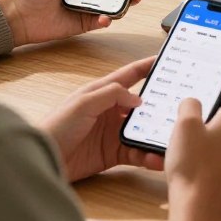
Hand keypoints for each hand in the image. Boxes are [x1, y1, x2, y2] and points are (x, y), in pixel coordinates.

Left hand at [40, 57, 163, 181]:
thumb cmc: (55, 127)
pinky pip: (136, 153)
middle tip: (179, 108)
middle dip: (160, 106)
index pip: (130, 75)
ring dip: (156, 135)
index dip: (147, 66)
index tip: (165, 60)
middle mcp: (110, 111)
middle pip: (142, 105)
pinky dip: (148, 156)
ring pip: (142, 130)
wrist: (42, 160)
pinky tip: (155, 159)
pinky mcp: (113, 154)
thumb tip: (137, 98)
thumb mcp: (83, 102)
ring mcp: (112, 132)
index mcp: (102, 92)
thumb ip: (111, 94)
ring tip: (169, 140)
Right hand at [166, 83, 220, 220]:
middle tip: (195, 105)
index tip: (219, 78)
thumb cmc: (192, 165)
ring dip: (211, 130)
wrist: (198, 209)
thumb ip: (190, 106)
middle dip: (215, 107)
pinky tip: (192, 156)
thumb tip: (194, 102)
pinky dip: (210, 149)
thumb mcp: (184, 126)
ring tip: (188, 131)